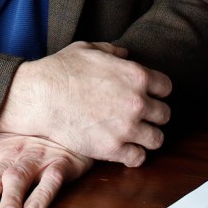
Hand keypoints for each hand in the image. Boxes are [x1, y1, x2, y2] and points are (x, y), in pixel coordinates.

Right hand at [0, 41, 171, 166]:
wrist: (41, 96)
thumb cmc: (61, 70)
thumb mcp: (88, 49)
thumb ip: (112, 51)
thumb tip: (125, 53)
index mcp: (136, 75)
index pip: (166, 87)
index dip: (157, 91)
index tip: (148, 96)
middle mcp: (137, 102)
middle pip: (165, 114)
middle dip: (154, 115)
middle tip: (140, 117)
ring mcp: (127, 127)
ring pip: (157, 139)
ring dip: (148, 137)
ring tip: (136, 135)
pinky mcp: (113, 149)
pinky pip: (138, 158)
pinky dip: (134, 155)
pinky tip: (124, 149)